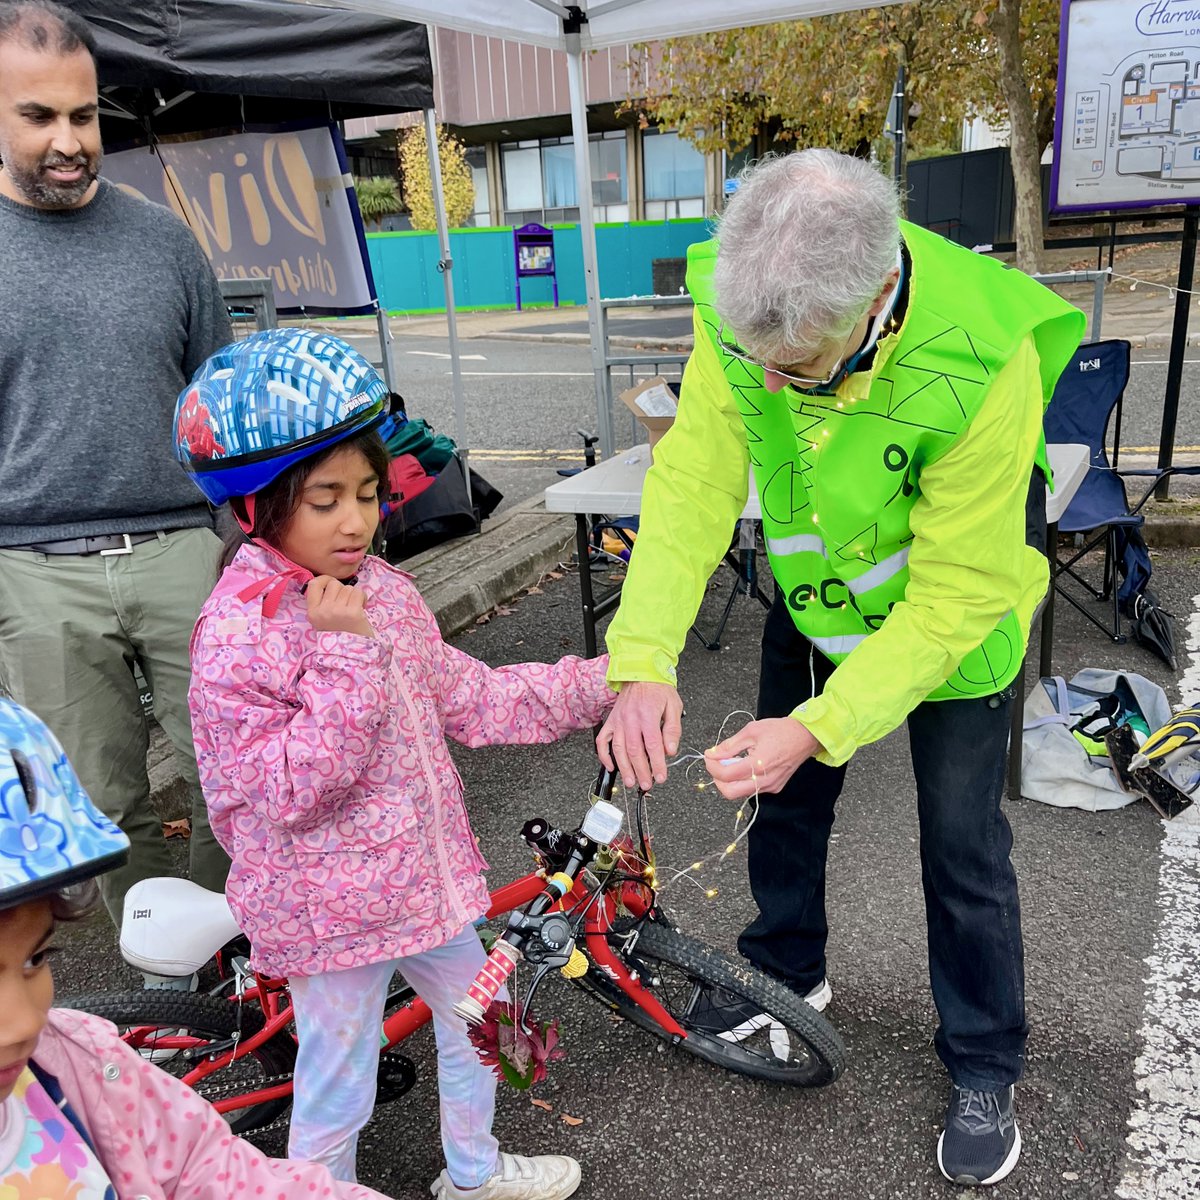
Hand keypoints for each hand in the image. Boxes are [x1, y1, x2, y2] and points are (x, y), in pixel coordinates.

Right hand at [305, 576, 374, 637]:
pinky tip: (362, 608)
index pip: (314, 584)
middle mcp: (324, 610)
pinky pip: (359, 592)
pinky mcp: (353, 612)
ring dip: (353, 596)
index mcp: (313, 612)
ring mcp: (338, 611)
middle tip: (346, 603)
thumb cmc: (339, 634)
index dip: (324, 580)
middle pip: (334, 584)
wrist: (352, 652)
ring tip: (354, 608)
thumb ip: (322, 603)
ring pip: (348, 588)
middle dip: (342, 590)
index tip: (331, 585)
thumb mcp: (322, 620)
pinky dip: (362, 598)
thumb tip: (329, 583)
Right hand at [595, 681, 682, 791]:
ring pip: (619, 749)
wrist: (640, 672)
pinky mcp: (611, 721)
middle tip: (647, 784)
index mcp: (648, 715)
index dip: (657, 764)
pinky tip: (611, 767)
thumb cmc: (658, 689)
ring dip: (624, 768)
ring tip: (631, 781)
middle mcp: (630, 719)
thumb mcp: (674, 706)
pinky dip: (604, 755)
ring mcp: (618, 721)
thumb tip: (670, 750)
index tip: (661, 777)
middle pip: (634, 751)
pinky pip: (603, 740)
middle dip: (641, 771)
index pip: (652, 745)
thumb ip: (673, 729)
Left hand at [703, 717, 822, 799]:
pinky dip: (742, 781)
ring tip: (730, 763)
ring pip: (740, 793)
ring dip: (729, 781)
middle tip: (716, 765)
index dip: (712, 766)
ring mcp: (771, 786)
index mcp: (758, 764)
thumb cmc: (780, 730)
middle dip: (717, 779)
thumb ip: (729, 746)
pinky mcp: (775, 787)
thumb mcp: (750, 731)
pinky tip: (743, 766)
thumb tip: (712, 753)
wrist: (805, 736)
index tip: (709, 756)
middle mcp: (765, 780)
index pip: (725, 775)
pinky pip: (752, 790)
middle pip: (730, 792)